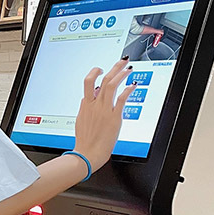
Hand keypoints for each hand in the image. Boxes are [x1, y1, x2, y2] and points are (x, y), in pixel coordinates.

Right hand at [74, 57, 134, 171]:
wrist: (87, 153)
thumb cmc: (84, 141)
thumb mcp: (80, 121)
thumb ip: (84, 109)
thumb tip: (86, 100)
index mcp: (85, 105)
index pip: (88, 83)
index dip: (95, 73)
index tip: (101, 69)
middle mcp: (94, 105)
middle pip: (103, 80)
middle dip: (113, 68)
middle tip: (122, 61)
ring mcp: (104, 110)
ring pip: (111, 85)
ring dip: (121, 74)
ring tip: (129, 68)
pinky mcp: (114, 117)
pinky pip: (121, 99)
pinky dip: (128, 90)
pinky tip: (133, 85)